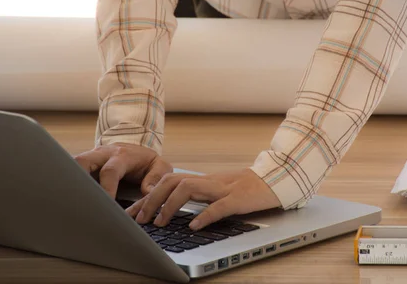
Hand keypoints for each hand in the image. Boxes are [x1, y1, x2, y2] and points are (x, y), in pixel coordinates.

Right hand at [74, 143, 172, 197]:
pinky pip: (71, 172)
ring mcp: (91, 158)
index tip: (106, 205)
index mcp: (122, 156)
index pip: (110, 171)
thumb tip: (147, 192)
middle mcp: (102, 154)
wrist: (136, 150)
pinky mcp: (84, 165)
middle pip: (82, 161)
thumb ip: (156, 177)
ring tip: (69, 204)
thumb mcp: (159, 166)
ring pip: (72, 165)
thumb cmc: (147, 162)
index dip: (106, 188)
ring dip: (69, 182)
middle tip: (78, 203)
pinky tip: (67, 200)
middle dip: (77, 180)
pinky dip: (68, 184)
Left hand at [127, 168, 280, 230]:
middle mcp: (208, 182)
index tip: (130, 214)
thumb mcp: (216, 193)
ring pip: (189, 188)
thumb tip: (170, 210)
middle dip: (151, 199)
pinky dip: (205, 215)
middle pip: (172, 181)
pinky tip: (194, 226)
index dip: (147, 198)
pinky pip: (219, 206)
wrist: (276, 180)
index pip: (167, 183)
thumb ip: (196, 197)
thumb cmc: (245, 189)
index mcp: (202, 181)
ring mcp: (223, 189)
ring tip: (160, 222)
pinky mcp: (239, 199)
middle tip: (139, 220)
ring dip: (170, 205)